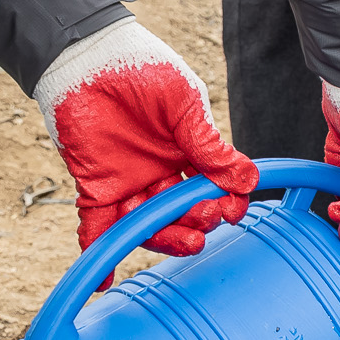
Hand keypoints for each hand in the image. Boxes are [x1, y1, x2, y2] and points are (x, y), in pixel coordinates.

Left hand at [34, 19, 257, 264]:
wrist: (90, 62)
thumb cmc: (144, 71)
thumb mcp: (187, 106)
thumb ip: (210, 146)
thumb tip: (249, 178)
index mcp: (187, 149)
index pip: (212, 185)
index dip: (226, 200)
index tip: (238, 210)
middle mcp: (161, 170)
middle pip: (183, 209)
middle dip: (199, 220)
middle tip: (209, 221)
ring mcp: (129, 180)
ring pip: (150, 222)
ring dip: (167, 237)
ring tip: (189, 241)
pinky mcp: (95, 187)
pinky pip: (98, 226)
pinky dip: (102, 251)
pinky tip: (109, 277)